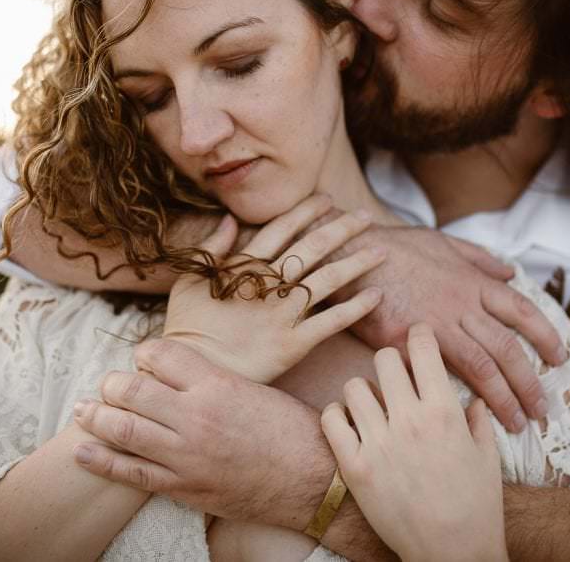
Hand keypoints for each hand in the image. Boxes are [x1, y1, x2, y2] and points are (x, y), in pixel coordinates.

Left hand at [71, 339, 334, 527]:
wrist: (316, 480)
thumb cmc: (293, 430)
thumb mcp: (256, 389)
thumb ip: (215, 379)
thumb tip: (183, 371)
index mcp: (216, 385)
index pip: (160, 355)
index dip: (144, 353)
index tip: (142, 358)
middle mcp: (196, 416)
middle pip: (132, 389)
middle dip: (113, 383)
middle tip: (109, 384)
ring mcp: (187, 455)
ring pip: (124, 429)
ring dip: (96, 417)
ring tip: (82, 410)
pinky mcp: (184, 487)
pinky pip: (132, 473)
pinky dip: (102, 461)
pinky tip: (82, 450)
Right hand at [158, 194, 385, 383]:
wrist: (192, 370)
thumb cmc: (188, 326)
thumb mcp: (190, 281)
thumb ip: (212, 248)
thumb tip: (231, 219)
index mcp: (243, 266)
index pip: (282, 229)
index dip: (306, 211)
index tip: (328, 199)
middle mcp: (268, 285)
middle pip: (313, 248)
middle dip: (342, 229)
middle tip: (366, 217)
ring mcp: (282, 313)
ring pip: (328, 280)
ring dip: (357, 263)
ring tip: (381, 251)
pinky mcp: (293, 343)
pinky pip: (332, 321)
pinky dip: (356, 308)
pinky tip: (376, 295)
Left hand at [322, 325, 507, 561]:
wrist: (452, 553)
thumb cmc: (476, 506)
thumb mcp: (487, 457)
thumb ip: (478, 420)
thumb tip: (472, 399)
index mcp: (444, 412)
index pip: (423, 348)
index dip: (419, 336)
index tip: (416, 338)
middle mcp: (409, 420)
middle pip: (384, 359)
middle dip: (391, 363)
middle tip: (393, 378)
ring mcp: (378, 443)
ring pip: (354, 386)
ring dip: (363, 392)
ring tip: (371, 407)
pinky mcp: (354, 467)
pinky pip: (331, 419)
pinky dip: (337, 416)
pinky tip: (350, 425)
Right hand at [337, 226, 566, 431]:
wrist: (352, 256)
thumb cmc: (397, 247)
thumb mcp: (444, 241)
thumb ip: (479, 259)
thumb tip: (509, 272)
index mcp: (473, 283)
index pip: (522, 312)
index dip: (545, 336)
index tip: (560, 358)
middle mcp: (461, 307)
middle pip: (507, 349)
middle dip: (529, 382)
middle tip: (543, 409)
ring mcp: (435, 328)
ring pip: (481, 368)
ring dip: (503, 397)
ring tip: (517, 422)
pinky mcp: (406, 345)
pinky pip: (436, 375)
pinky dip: (454, 398)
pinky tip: (464, 418)